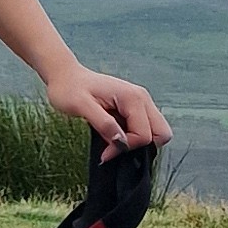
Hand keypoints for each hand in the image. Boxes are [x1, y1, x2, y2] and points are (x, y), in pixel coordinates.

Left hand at [45, 64, 168, 152]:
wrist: (65, 76)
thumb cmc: (69, 89)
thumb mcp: (81, 107)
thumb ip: (103, 124)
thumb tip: (121, 142)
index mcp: (133, 97)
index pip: (144, 134)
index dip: (126, 147)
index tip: (105, 151)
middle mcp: (142, 98)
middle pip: (161, 133)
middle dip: (140, 146)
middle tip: (114, 147)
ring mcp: (141, 102)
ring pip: (156, 132)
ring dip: (137, 142)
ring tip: (112, 140)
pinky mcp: (135, 108)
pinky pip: (145, 128)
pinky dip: (133, 137)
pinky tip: (113, 134)